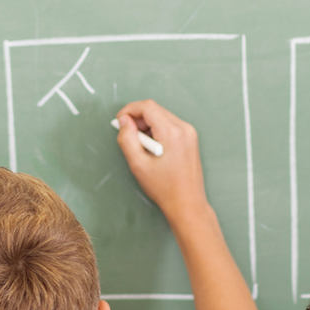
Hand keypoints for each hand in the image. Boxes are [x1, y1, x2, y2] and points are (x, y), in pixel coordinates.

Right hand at [114, 100, 209, 224]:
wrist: (187, 203)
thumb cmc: (164, 188)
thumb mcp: (138, 164)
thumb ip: (127, 139)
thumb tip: (123, 121)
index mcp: (172, 133)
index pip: (147, 107)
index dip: (129, 110)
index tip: (119, 122)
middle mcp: (184, 128)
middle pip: (154, 110)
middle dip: (137, 119)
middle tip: (128, 136)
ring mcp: (189, 132)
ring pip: (161, 116)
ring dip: (146, 125)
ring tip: (141, 147)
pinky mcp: (190, 138)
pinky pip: (169, 124)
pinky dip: (156, 130)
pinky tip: (152, 148)